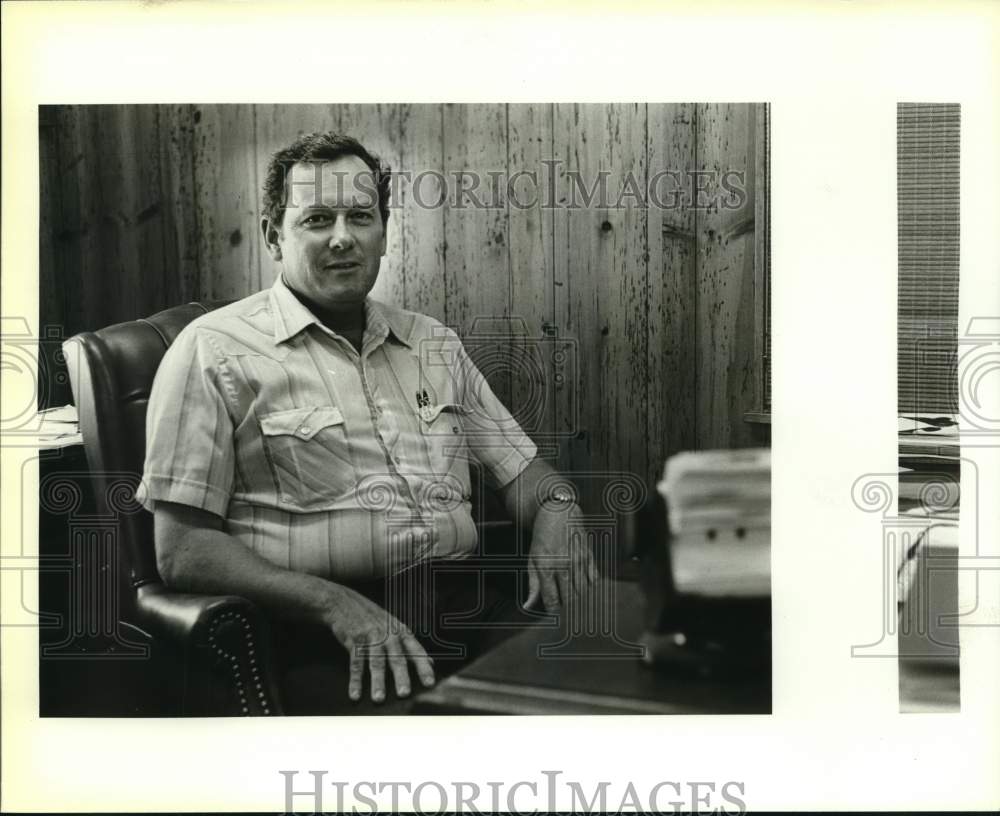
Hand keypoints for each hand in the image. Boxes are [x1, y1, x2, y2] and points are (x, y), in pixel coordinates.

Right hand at [322, 585, 434, 702]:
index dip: (423, 667)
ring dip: (378, 681)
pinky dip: (355, 680)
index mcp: (401, 632)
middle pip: (396, 658)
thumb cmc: (373, 618)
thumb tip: (431, 662)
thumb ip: (411, 646)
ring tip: (379, 699)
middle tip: (404, 694)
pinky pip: (355, 662)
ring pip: (376, 661)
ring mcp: (371, 636)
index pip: (416, 651)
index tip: (430, 683)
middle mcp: (388, 634)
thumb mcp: (394, 627)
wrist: (344, 602)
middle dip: (401, 677)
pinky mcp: (354, 639)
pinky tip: (355, 694)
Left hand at [525, 503, 599, 611]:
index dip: (553, 611)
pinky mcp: (590, 555)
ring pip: (583, 592)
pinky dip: (589, 586)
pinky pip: (594, 580)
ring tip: (572, 597)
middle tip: (563, 607)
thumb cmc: (542, 537)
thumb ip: (532, 585)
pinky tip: (582, 584)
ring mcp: (578, 560)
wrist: (558, 513)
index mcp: (546, 567)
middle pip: (570, 599)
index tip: (553, 614)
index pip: (552, 600)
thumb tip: (528, 606)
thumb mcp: (532, 560)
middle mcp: (564, 565)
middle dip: (566, 607)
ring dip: (578, 598)